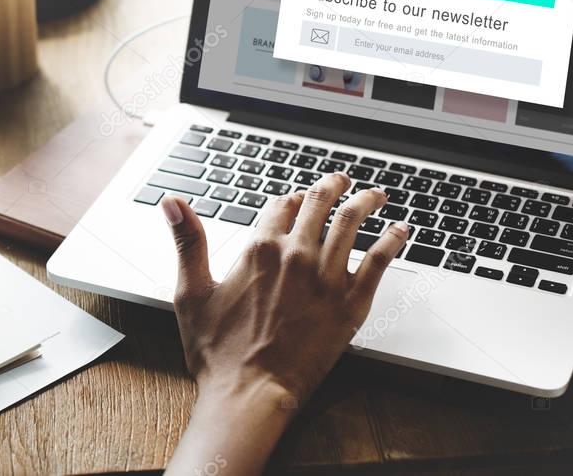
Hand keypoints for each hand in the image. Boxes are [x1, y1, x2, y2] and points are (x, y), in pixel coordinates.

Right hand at [162, 172, 408, 474]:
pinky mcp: (351, 303)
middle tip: (341, 180)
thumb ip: (187, 241)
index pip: (281, 205)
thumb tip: (172, 202)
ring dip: (366, 202)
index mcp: (259, 249)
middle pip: (320, 205)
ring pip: (352, 223)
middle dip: (332, 187)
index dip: (290, 198)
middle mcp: (296, 256)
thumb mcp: (191, 291)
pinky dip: (392, 240)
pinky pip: (379, 261)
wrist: (250, 393)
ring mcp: (326, 278)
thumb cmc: (217, 352)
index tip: (297, 197)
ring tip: (375, 194)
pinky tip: (400, 230)